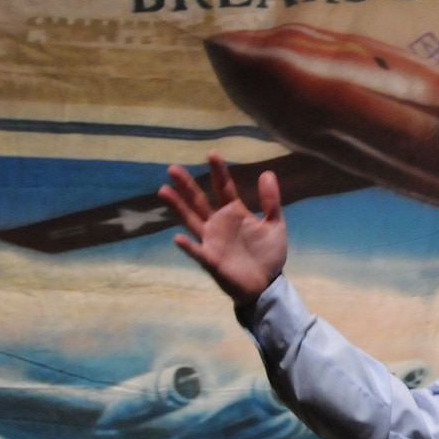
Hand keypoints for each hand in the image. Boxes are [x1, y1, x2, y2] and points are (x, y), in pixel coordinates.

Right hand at [159, 153, 287, 310]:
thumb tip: (267, 173)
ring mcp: (211, 241)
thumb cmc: (268, 254)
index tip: (212, 153)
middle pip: (199, 201)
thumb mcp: (275, 224)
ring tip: (163, 191)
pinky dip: (188, 246)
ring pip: (191, 221)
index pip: (222, 188)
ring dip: (178, 208)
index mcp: (234, 213)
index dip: (218, 172)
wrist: (267, 284)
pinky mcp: (211, 260)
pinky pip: (197, 252)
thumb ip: (271, 201)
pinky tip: (178, 238)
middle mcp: (218, 224)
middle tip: (172, 168)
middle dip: (187, 185)